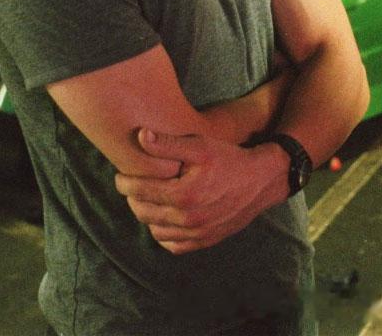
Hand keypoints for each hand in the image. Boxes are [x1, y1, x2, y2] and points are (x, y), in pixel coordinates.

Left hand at [114, 129, 286, 254]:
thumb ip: (168, 143)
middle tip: (130, 186)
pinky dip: (164, 234)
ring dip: (147, 216)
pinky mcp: (205, 241)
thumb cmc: (229, 158)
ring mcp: (197, 233)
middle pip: (144, 213)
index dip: (125, 183)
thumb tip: (140, 135)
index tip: (120, 175)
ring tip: (146, 200)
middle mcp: (188, 219)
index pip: (140, 191)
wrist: (261, 180)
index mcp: (184, 195)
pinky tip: (164, 218)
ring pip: (156, 231)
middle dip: (132, 199)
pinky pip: (174, 245)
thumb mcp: (200, 145)